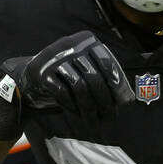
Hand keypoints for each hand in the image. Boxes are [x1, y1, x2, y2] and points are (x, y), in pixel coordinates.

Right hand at [2, 31, 133, 118]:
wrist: (32, 78)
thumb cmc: (69, 75)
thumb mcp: (89, 69)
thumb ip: (108, 79)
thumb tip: (129, 100)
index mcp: (87, 40)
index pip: (108, 63)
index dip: (119, 85)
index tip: (125, 104)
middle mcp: (71, 44)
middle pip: (95, 77)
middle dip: (105, 102)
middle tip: (110, 119)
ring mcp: (54, 57)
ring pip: (80, 87)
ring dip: (90, 110)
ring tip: (94, 123)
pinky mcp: (41, 71)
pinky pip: (62, 93)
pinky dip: (72, 106)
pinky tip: (76, 115)